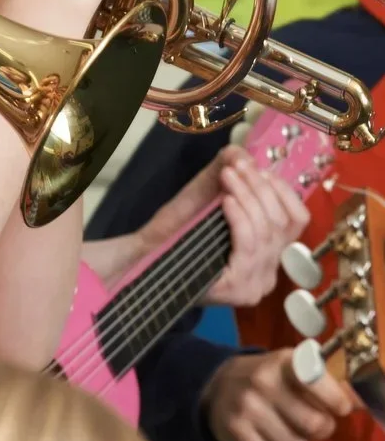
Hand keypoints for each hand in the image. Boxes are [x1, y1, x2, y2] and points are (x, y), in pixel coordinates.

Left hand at [109, 145, 307, 306]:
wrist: (144, 255)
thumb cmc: (178, 227)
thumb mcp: (209, 196)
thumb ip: (229, 173)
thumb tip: (242, 152)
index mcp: (270, 255)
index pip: (297, 220)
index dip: (282, 191)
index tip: (261, 169)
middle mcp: (268, 274)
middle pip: (282, 223)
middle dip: (260, 188)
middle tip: (239, 166)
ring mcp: (254, 285)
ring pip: (266, 232)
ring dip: (248, 197)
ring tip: (229, 176)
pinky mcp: (237, 288)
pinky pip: (248, 245)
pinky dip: (239, 218)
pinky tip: (226, 201)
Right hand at [202, 347, 359, 440]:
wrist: (218, 385)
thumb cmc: (271, 378)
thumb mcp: (298, 370)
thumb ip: (331, 384)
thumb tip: (359, 403)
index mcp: (284, 362)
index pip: (321, 385)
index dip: (338, 403)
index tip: (338, 408)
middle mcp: (263, 381)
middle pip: (314, 424)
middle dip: (320, 429)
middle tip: (312, 424)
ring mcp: (246, 406)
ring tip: (289, 432)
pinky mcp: (233, 429)